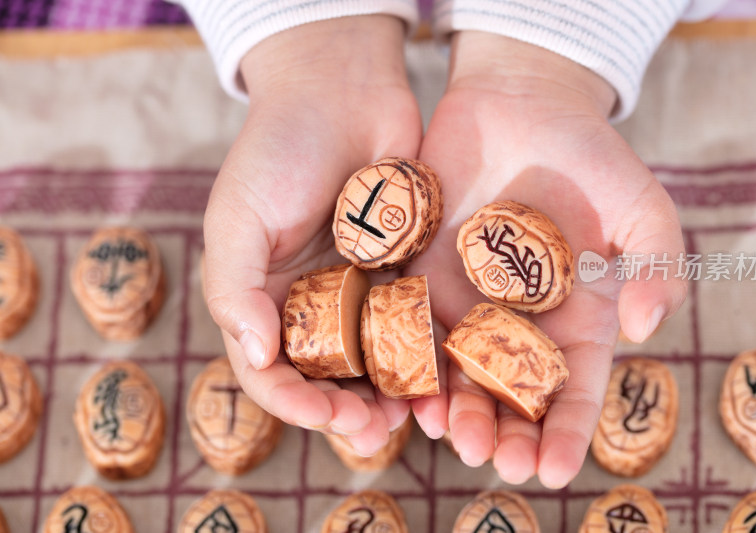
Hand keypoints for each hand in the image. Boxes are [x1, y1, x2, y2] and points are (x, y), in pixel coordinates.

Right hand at [203, 16, 423, 453]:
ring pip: (374, 362)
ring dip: (389, 394)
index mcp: (263, 299)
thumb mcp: (235, 216)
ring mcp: (359, 291)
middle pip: (326, 378)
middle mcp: (310, 304)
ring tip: (409, 414)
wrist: (342, 90)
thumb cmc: (277, 149)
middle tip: (373, 427)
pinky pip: (413, 323)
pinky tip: (441, 375)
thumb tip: (256, 358)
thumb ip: (235, 289)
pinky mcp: (403, 273)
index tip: (324, 415)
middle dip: (346, 411)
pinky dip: (424, 355)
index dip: (293, 402)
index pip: (270, 371)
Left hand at [408, 31, 686, 485]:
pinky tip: (402, 385)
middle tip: (493, 461)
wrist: (521, 101)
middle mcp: (516, 319)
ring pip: (455, 369)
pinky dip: (406, 356)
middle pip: (508, 392)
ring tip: (447, 434)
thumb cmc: (590, 154)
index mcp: (574, 316)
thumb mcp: (642, 207)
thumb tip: (646, 327)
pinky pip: (409, 322)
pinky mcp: (421, 271)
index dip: (568, 431)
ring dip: (451, 406)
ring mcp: (465, 299)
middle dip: (502, 431)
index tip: (558, 469)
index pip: (573, 387)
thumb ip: (656, 266)